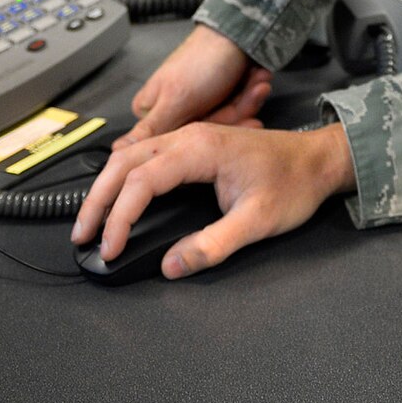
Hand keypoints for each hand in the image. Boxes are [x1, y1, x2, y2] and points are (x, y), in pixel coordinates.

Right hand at [70, 121, 358, 278]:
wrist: (319, 159)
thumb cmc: (294, 184)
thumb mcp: (258, 222)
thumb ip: (214, 244)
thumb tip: (170, 265)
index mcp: (200, 148)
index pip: (142, 181)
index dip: (120, 217)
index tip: (111, 249)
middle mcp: (189, 136)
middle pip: (124, 163)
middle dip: (98, 200)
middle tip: (82, 236)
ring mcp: (190, 137)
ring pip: (131, 156)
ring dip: (107, 188)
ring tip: (92, 222)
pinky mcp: (194, 145)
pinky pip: (146, 157)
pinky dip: (123, 179)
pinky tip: (118, 200)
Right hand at [116, 24, 271, 148]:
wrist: (241, 30)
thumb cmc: (203, 58)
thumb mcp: (175, 100)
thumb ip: (150, 130)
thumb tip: (116, 154)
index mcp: (154, 112)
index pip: (181, 143)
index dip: (209, 133)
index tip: (234, 123)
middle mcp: (175, 109)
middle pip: (208, 132)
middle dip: (236, 111)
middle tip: (253, 94)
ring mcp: (200, 103)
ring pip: (228, 121)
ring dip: (248, 99)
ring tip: (259, 81)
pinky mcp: (221, 97)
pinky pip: (240, 108)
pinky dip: (251, 93)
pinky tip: (259, 79)